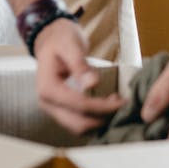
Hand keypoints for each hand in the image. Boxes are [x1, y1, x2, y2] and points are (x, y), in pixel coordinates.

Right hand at [34, 18, 125, 133]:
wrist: (50, 40)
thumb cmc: (61, 39)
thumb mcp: (71, 46)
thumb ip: (80, 65)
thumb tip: (92, 84)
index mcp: (47, 88)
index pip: (79, 105)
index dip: (103, 106)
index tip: (122, 100)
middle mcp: (46, 102)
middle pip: (78, 123)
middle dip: (102, 118)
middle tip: (121, 104)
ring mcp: (52, 108)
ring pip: (78, 128)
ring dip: (99, 121)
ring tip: (114, 105)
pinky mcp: (60, 109)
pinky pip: (78, 122)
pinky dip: (94, 119)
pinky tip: (106, 107)